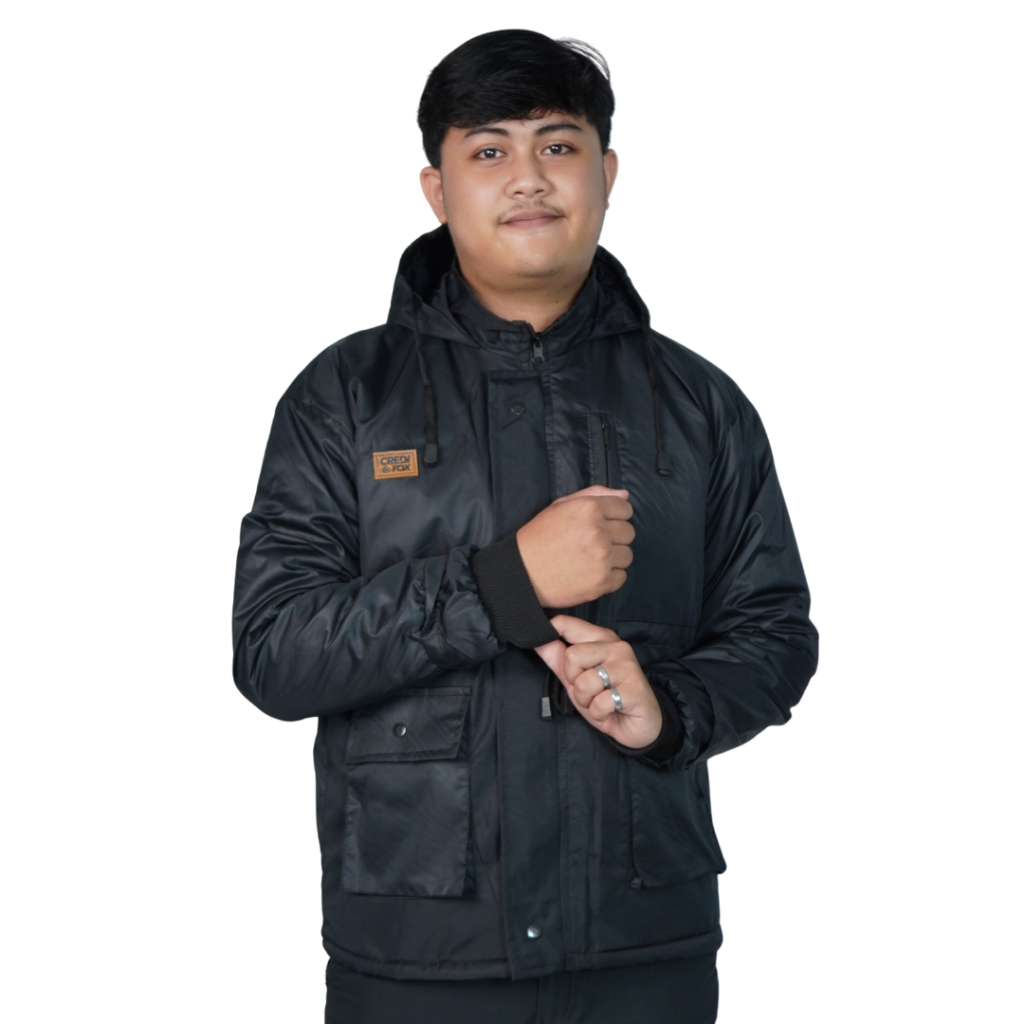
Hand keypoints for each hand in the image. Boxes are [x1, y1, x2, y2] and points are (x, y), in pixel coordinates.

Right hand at [516, 486, 634, 608]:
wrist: (522, 572)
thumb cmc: (540, 536)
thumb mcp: (560, 506)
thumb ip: (594, 494)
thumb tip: (626, 494)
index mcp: (589, 509)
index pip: (625, 509)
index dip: (615, 516)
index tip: (602, 525)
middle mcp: (598, 531)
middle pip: (629, 532)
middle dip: (615, 537)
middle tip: (593, 544)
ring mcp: (602, 558)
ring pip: (628, 555)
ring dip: (614, 558)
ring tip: (591, 559)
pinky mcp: (602, 582)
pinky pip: (622, 577)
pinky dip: (610, 577)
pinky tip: (591, 574)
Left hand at [534, 615, 662, 748]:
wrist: (640, 726)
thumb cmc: (607, 698)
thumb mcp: (576, 679)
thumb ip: (557, 659)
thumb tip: (537, 639)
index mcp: (601, 639)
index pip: (568, 624)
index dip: (552, 632)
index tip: (544, 640)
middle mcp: (616, 647)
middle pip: (572, 656)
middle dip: (574, 682)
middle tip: (589, 690)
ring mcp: (627, 667)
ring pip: (585, 682)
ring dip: (586, 701)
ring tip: (600, 701)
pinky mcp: (634, 689)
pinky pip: (599, 702)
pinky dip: (599, 713)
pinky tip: (611, 710)